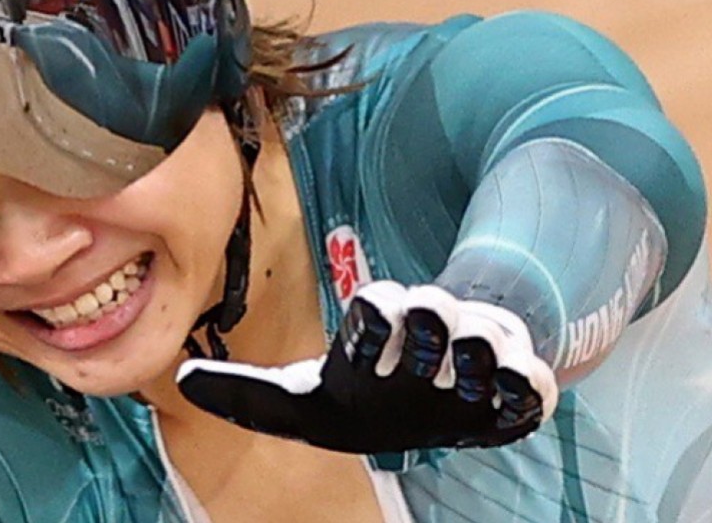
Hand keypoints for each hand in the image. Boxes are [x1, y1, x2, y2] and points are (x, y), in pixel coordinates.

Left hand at [176, 282, 557, 452]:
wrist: (436, 398)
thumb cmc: (362, 396)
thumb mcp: (303, 403)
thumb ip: (245, 395)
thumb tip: (180, 376)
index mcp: (374, 331)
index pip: (374, 304)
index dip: (371, 321)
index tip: (357, 360)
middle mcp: (424, 332)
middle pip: (430, 308)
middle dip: (424, 328)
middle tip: (415, 364)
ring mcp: (473, 354)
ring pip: (483, 337)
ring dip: (472, 358)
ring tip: (455, 388)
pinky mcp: (515, 386)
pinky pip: (532, 383)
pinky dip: (523, 392)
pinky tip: (503, 406)